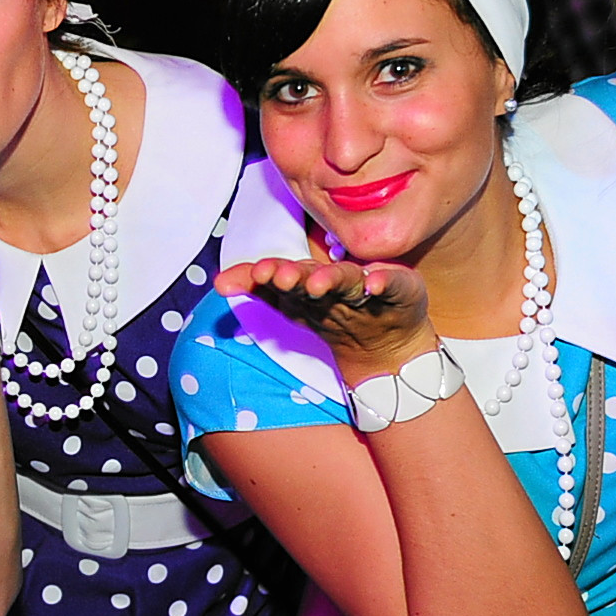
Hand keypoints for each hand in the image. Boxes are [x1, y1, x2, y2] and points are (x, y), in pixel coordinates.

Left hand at [214, 255, 437, 374]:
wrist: (385, 341)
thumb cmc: (337, 307)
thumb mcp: (294, 303)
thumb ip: (259, 289)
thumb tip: (219, 282)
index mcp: (309, 280)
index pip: (286, 274)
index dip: (272, 274)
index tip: (258, 274)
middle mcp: (335, 278)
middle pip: (313, 274)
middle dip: (297, 275)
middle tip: (282, 277)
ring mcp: (366, 283)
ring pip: (346, 279)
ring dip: (331, 279)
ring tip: (317, 285)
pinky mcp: (397, 288)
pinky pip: (390, 284)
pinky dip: (383, 281)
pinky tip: (374, 283)